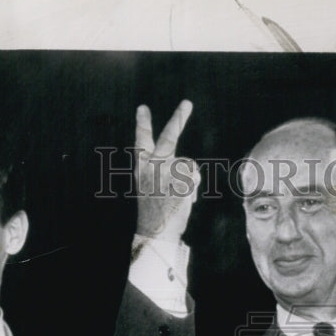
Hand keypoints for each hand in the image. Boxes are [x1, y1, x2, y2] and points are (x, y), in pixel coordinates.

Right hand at [134, 100, 199, 240]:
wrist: (155, 232)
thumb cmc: (155, 211)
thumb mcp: (151, 187)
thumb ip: (163, 171)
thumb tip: (189, 168)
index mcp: (141, 168)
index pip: (141, 141)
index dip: (143, 124)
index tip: (143, 108)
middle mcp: (152, 167)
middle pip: (168, 138)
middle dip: (178, 119)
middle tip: (187, 102)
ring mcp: (167, 174)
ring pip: (188, 164)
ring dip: (189, 178)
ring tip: (178, 196)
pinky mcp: (181, 181)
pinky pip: (194, 176)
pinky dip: (193, 186)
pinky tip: (184, 199)